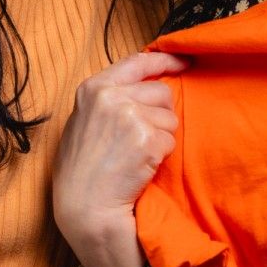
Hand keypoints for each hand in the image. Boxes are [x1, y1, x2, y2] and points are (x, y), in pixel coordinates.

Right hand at [52, 51, 185, 266]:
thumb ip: (109, 99)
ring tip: (135, 155)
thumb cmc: (82, 169)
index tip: (184, 62)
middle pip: (161, 92)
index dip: (165, 61)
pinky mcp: (147, 139)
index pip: (138, 62)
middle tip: (139, 139)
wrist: (84, 206)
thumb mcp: (84, 121)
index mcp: (93, 88)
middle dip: (160, 114)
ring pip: (169, 118)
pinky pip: (170, 141)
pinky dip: (161, 155)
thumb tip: (144, 85)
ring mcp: (130, 116)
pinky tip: (140, 166)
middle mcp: (111, 96)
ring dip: (160, 137)